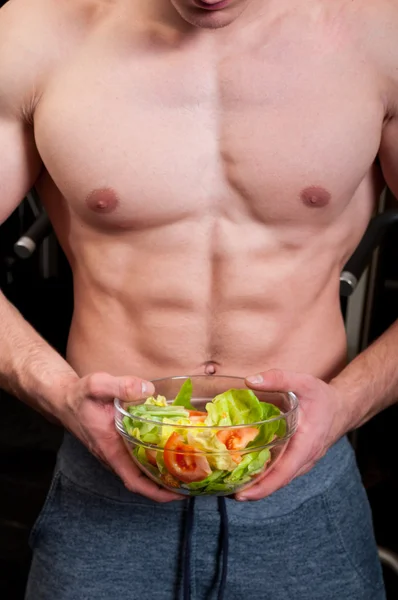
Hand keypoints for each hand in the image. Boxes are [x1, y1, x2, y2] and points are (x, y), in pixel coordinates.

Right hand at [57, 372, 181, 502]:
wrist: (64, 400)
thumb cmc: (80, 396)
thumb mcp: (98, 385)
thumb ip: (121, 385)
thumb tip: (148, 390)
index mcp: (111, 449)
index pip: (135, 481)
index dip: (157, 492)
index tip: (179, 494)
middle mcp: (115, 456)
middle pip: (144, 481)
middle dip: (169, 486)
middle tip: (196, 482)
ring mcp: (117, 452)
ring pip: (142, 471)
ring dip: (164, 474)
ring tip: (191, 469)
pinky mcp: (119, 445)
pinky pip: (139, 459)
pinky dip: (156, 460)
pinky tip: (172, 450)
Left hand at [235, 369, 346, 500]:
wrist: (342, 408)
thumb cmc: (323, 397)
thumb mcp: (303, 382)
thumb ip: (278, 378)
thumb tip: (250, 381)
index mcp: (306, 445)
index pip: (284, 473)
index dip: (263, 487)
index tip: (243, 495)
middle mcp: (305, 459)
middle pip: (278, 482)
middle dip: (254, 491)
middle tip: (226, 492)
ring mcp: (303, 462)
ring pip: (279, 479)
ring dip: (258, 485)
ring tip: (231, 484)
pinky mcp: (299, 459)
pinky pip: (282, 472)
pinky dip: (265, 476)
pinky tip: (248, 471)